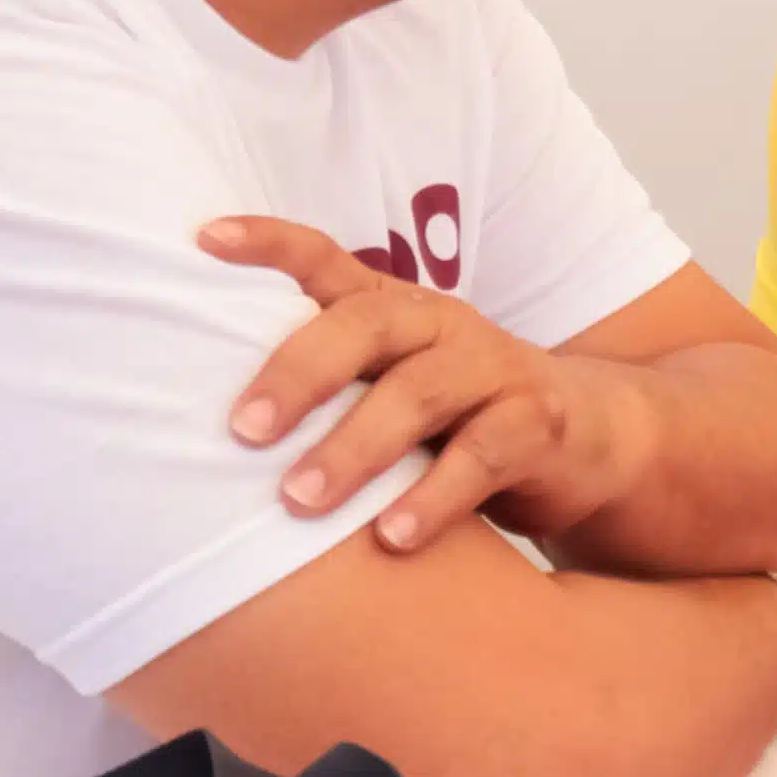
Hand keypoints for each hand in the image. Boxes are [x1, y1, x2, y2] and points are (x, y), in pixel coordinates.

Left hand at [208, 216, 646, 549]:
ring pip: (421, 392)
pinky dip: (435, 496)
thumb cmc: (459, 419)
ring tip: (300, 502)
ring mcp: (496, 370)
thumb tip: (184, 426)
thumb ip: (325, 391)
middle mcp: (442, 326)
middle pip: (365, 326)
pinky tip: (390, 538)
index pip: (327, 262)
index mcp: (396, 312)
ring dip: (355, 447)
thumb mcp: (392, 391)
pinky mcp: (540, 423)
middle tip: (241, 431)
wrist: (592, 439)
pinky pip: (486, 453)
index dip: (270, 245)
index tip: (203, 239)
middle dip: (298, 374)